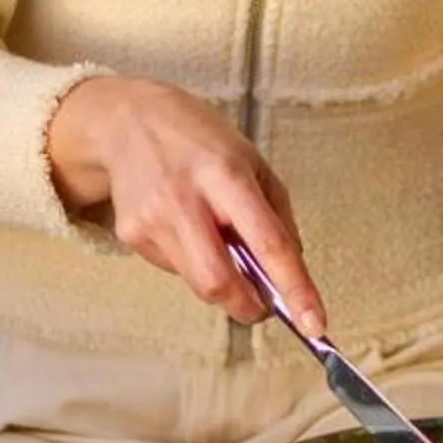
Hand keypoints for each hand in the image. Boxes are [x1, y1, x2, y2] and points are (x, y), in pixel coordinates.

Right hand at [45, 76, 323, 333]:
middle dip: (248, 306)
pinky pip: (175, 269)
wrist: (128, 119)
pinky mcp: (130, 234)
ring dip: (221, 281)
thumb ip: (276, 217)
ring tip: (216, 239)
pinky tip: (183, 227)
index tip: (314, 323)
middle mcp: (185, 198)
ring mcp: (152, 218)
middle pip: (220, 282)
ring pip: (197, 284)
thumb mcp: (251, 162)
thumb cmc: (200, 140)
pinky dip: (191, 261)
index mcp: (226, 174)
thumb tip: (292, 273)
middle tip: (262, 304)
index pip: (268, 243)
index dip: (295, 288)